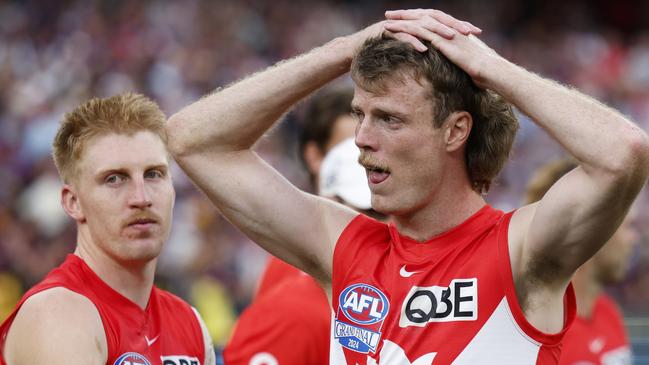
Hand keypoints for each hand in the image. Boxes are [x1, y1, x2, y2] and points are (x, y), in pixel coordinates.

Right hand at [344, 9, 480, 55]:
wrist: (355, 49)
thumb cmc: (382, 52)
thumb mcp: (407, 49)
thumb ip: (424, 48)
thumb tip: (444, 58)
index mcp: (417, 22)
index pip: (442, 20)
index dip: (459, 25)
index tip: (476, 33)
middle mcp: (410, 19)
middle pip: (435, 19)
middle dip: (453, 25)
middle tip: (469, 33)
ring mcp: (398, 24)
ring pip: (421, 25)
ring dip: (437, 31)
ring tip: (450, 39)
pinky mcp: (387, 31)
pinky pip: (402, 35)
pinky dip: (413, 42)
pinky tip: (423, 50)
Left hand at [384, 9, 500, 88]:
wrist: (489, 70)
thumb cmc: (481, 72)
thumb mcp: (466, 66)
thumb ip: (458, 63)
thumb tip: (455, 71)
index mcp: (453, 32)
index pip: (432, 21)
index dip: (417, 19)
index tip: (405, 19)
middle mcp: (448, 29)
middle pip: (422, 17)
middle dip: (405, 15)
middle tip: (390, 14)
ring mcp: (444, 33)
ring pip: (418, 22)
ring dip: (401, 21)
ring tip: (386, 20)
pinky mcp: (441, 40)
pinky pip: (418, 32)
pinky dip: (404, 29)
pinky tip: (392, 30)